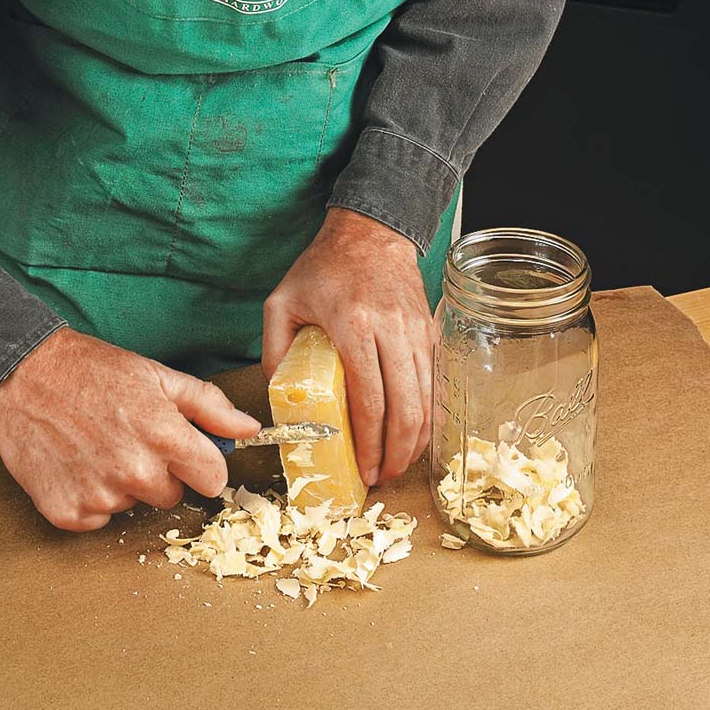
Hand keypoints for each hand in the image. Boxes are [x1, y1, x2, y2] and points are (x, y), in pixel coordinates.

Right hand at [0, 328, 259, 530]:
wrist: (23, 374)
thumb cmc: (92, 371)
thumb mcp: (158, 376)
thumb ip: (209, 406)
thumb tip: (249, 428)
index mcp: (165, 437)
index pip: (212, 480)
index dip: (200, 464)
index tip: (183, 452)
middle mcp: (135, 471)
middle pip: (171, 496)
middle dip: (158, 472)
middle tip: (129, 439)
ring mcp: (99, 495)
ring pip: (132, 505)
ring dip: (121, 483)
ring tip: (97, 446)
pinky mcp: (67, 512)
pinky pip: (97, 519)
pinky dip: (89, 497)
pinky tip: (77, 464)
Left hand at [262, 208, 432, 486]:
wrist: (371, 231)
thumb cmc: (324, 266)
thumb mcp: (282, 301)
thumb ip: (275, 348)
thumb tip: (278, 395)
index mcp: (355, 326)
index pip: (370, 399)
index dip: (368, 442)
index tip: (361, 469)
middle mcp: (393, 331)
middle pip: (406, 408)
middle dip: (395, 453)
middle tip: (380, 478)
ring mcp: (417, 332)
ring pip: (426, 399)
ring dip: (415, 440)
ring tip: (396, 465)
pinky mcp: (430, 333)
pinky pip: (433, 383)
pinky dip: (427, 415)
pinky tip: (413, 436)